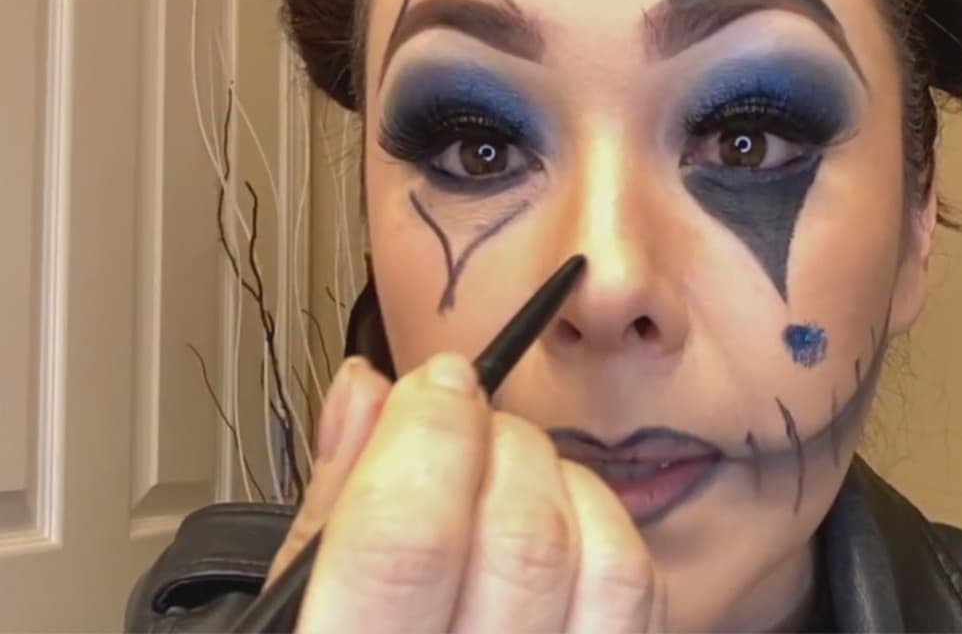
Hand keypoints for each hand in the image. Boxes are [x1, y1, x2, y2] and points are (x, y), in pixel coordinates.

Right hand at [267, 355, 665, 632]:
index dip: (427, 435)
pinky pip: (646, 611)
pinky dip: (607, 545)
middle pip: (527, 539)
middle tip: (464, 426)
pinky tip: (556, 547)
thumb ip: (322, 527)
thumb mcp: (281, 632)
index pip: (406, 546)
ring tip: (511, 483)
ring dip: (565, 488)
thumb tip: (365, 399)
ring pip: (614, 568)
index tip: (430, 386)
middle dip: (501, 442)